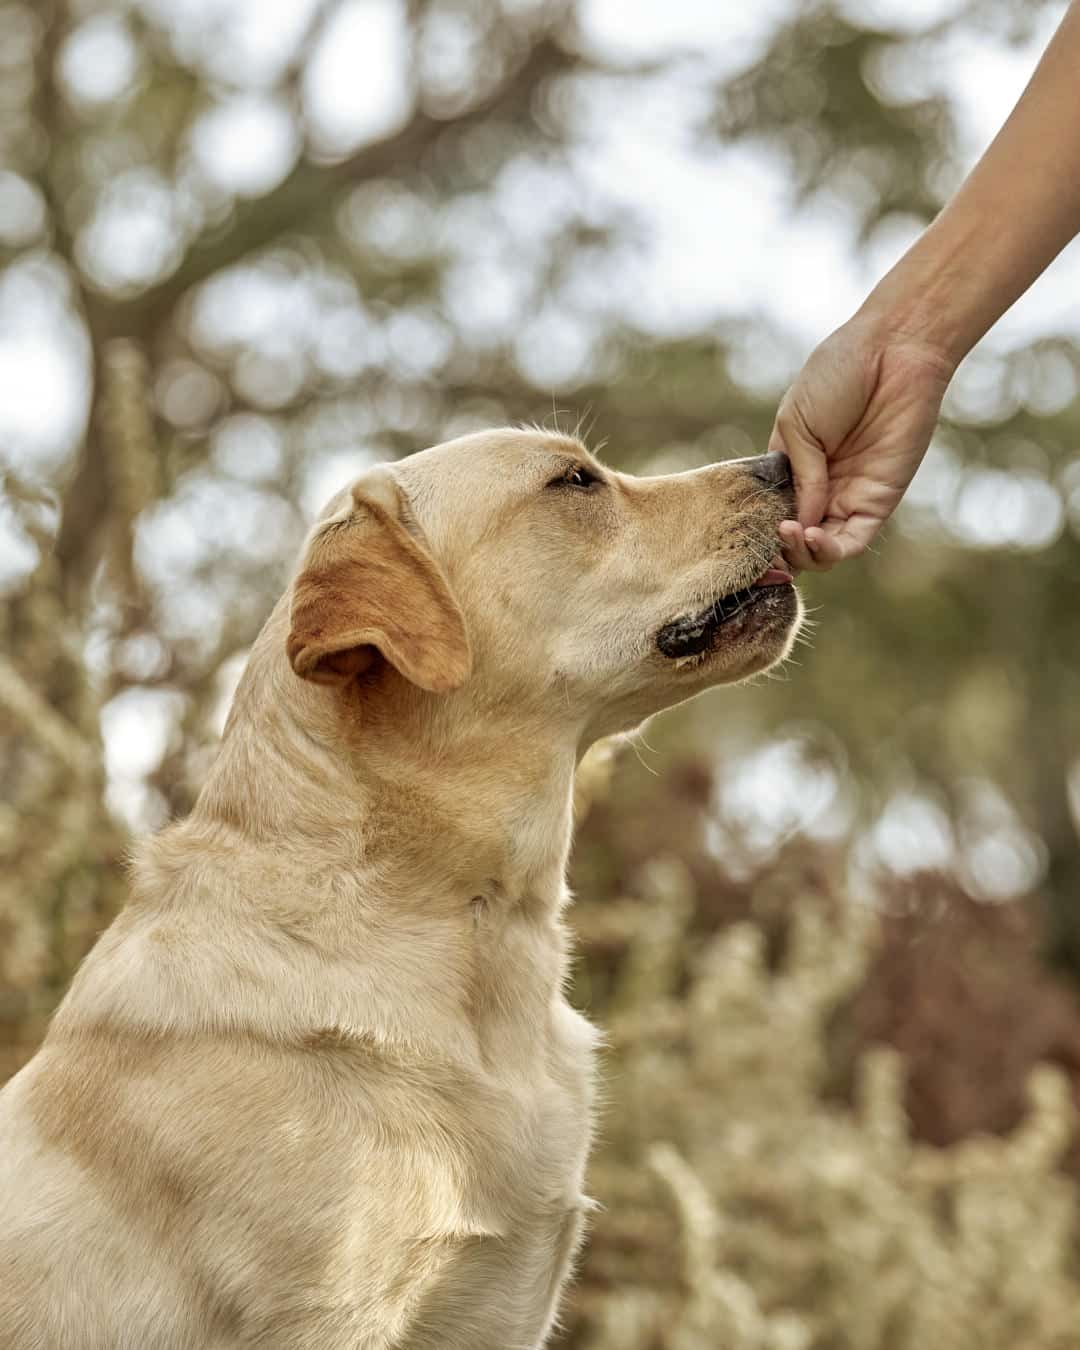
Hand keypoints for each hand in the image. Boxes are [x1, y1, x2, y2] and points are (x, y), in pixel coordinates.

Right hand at [769, 314, 955, 570]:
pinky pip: (851, 541)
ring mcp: (848, 498)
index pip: (770, 515)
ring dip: (801, 554)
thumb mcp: (796, 424)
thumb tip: (800, 522)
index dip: (757, 533)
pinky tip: (811, 534)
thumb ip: (798, 476)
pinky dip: (829, 550)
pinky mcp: (878, 501)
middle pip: (793, 543)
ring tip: (791, 532)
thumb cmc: (837, 374)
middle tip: (771, 536)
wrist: (892, 350)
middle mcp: (819, 490)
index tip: (743, 538)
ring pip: (820, 551)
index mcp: (792, 469)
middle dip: (778, 551)